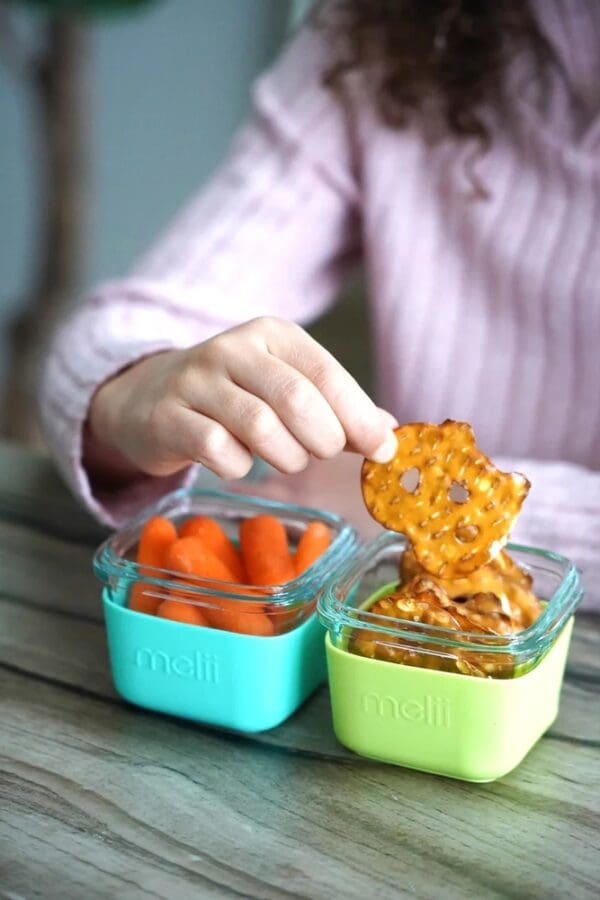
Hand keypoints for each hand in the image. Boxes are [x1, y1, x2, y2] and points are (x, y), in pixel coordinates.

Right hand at [88, 316, 397, 479]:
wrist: (147, 397)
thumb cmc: (232, 396)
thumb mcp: (284, 387)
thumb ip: (335, 409)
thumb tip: (388, 436)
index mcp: (271, 334)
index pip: (325, 373)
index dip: (359, 416)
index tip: (383, 451)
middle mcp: (232, 349)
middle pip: (295, 399)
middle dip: (323, 439)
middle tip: (323, 454)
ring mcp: (194, 382)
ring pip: (259, 426)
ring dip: (286, 456)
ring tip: (287, 459)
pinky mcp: (168, 418)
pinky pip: (218, 451)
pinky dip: (239, 466)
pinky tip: (238, 461)